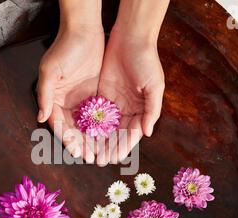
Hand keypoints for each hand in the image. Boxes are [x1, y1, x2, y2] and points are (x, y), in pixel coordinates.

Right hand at [37, 1, 103, 163]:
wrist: (84, 30)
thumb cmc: (64, 49)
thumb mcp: (50, 71)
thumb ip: (45, 95)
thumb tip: (40, 118)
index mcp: (54, 100)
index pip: (60, 125)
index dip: (68, 140)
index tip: (78, 152)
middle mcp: (67, 103)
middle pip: (75, 130)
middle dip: (84, 145)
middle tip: (93, 158)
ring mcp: (81, 100)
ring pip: (88, 125)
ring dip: (94, 140)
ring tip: (103, 153)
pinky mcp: (95, 94)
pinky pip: (99, 115)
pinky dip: (104, 127)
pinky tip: (112, 137)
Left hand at [96, 31, 164, 165]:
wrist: (130, 38)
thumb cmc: (146, 61)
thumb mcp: (154, 86)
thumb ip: (152, 110)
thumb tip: (147, 133)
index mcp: (142, 110)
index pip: (131, 134)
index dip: (123, 147)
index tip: (114, 158)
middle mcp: (128, 109)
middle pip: (117, 134)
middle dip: (108, 147)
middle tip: (98, 160)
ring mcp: (114, 102)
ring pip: (105, 126)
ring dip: (98, 140)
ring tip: (90, 152)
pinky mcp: (102, 94)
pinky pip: (95, 112)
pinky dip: (90, 124)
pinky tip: (83, 134)